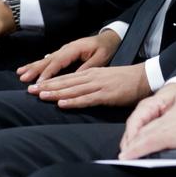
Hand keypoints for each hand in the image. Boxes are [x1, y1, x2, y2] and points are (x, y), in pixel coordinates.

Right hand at [18, 29, 120, 83]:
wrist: (108, 38)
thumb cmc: (105, 48)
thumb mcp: (100, 58)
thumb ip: (87, 67)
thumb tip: (74, 77)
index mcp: (74, 49)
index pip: (58, 62)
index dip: (48, 73)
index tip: (39, 82)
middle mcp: (66, 48)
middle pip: (48, 60)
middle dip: (35, 69)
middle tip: (22, 78)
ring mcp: (64, 50)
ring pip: (46, 59)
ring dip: (33, 66)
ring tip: (20, 73)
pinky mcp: (64, 53)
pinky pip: (49, 59)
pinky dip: (38, 64)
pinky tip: (29, 68)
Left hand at [30, 64, 150, 108]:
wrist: (145, 77)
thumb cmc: (127, 80)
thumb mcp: (106, 78)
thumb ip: (92, 84)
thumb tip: (78, 91)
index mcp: (92, 73)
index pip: (67, 77)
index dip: (51, 81)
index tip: (36, 85)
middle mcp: (93, 77)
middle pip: (66, 82)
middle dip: (48, 86)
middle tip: (30, 90)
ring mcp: (99, 86)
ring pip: (73, 90)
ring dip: (56, 93)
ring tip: (41, 96)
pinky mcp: (106, 95)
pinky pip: (86, 99)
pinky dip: (73, 101)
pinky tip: (62, 103)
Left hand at [118, 95, 175, 159]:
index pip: (153, 123)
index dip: (140, 134)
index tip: (132, 145)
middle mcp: (170, 117)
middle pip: (145, 129)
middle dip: (133, 141)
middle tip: (124, 154)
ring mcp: (170, 125)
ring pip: (144, 135)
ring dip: (131, 147)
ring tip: (124, 157)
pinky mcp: (172, 134)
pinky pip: (149, 142)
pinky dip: (136, 150)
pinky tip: (128, 156)